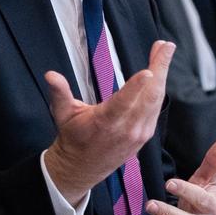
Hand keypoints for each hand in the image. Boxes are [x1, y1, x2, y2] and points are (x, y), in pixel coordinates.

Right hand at [43, 41, 174, 204]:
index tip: (148, 71)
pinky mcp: (145, 134)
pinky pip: (156, 108)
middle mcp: (127, 129)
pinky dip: (159, 88)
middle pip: (149, 96)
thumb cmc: (72, 138)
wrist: (81, 168)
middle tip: (165, 46)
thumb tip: (50, 75)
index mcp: (106, 122)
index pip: (124, 103)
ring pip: (156, 100)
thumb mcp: (62, 114)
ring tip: (164, 51)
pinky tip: (160, 73)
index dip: (137, 87)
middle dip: (160, 68)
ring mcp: (139, 133)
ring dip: (162, 74)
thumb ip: (59, 92)